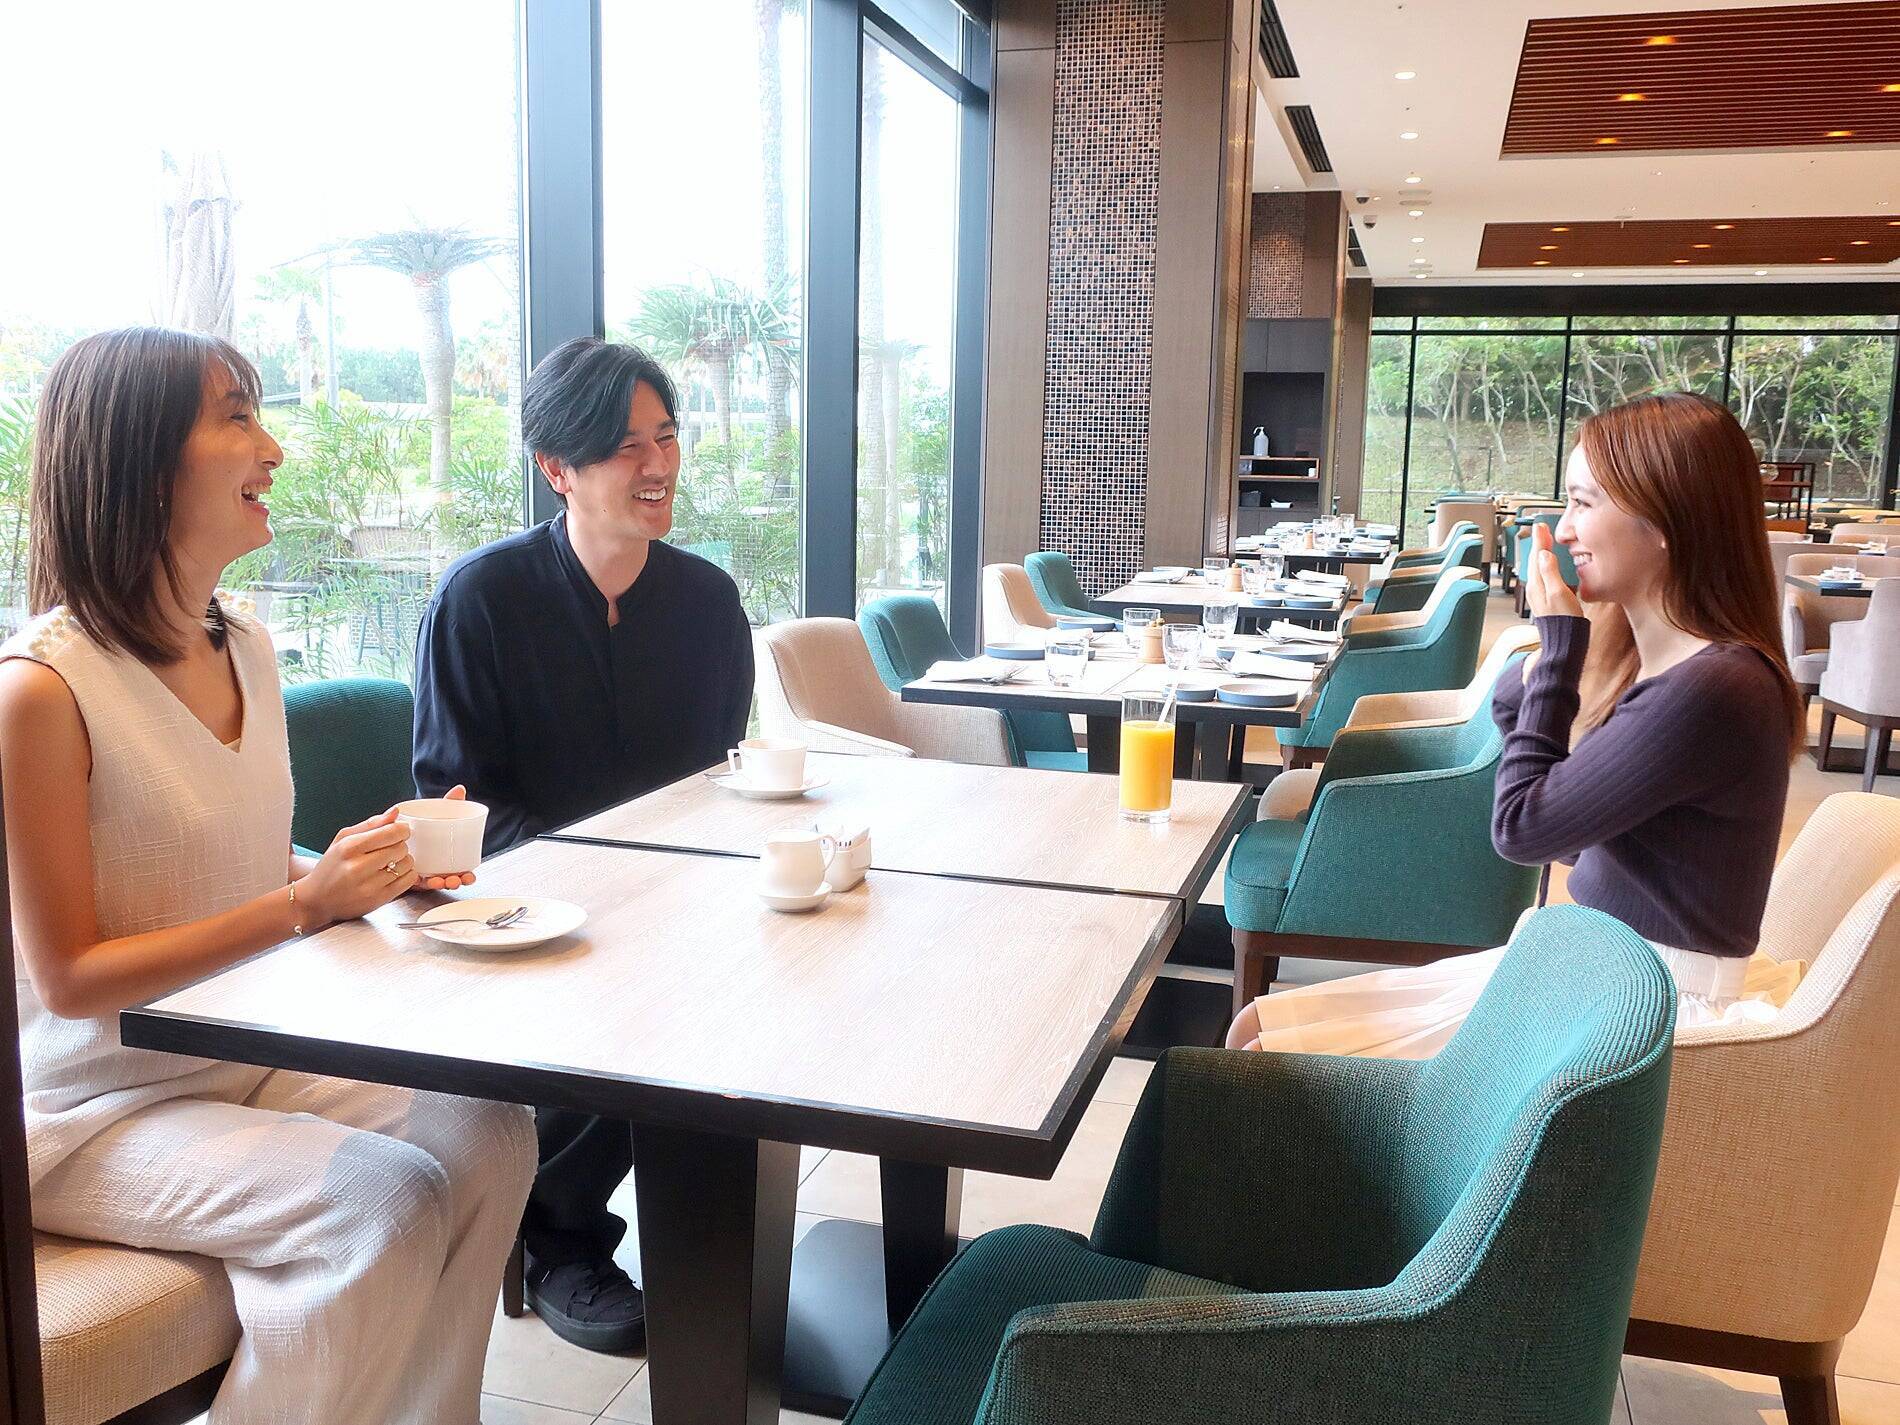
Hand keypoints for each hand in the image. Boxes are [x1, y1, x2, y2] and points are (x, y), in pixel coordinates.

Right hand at [296, 809, 416, 928]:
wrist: (317, 899)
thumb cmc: (331, 867)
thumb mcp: (343, 839)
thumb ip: (371, 824)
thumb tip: (395, 812)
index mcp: (349, 848)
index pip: (390, 833)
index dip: (401, 830)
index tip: (401, 830)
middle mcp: (358, 867)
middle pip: (400, 848)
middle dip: (400, 845)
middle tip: (391, 848)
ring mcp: (369, 886)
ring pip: (407, 864)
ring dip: (403, 860)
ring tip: (390, 862)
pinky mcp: (378, 900)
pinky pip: (408, 882)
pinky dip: (406, 875)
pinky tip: (394, 873)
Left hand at [416, 785, 478, 892]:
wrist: (384, 838)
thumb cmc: (412, 824)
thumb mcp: (429, 812)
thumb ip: (446, 804)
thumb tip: (460, 790)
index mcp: (443, 851)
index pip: (459, 863)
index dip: (468, 871)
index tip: (471, 871)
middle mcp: (436, 863)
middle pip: (452, 875)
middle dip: (459, 880)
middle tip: (462, 878)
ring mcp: (424, 870)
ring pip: (439, 881)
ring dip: (446, 883)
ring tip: (447, 881)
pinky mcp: (410, 875)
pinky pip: (421, 883)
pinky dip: (428, 884)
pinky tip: (431, 880)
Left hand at [1527, 523, 1584, 619]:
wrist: (1564, 642)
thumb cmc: (1564, 620)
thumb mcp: (1559, 594)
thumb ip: (1550, 573)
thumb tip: (1543, 554)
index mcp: (1537, 584)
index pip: (1537, 556)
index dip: (1540, 540)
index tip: (1540, 525)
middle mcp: (1535, 588)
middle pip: (1535, 560)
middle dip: (1538, 543)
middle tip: (1541, 529)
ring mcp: (1539, 594)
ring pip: (1538, 567)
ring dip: (1541, 553)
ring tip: (1544, 541)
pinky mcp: (1545, 599)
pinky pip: (1542, 575)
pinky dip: (1545, 565)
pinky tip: (1549, 564)